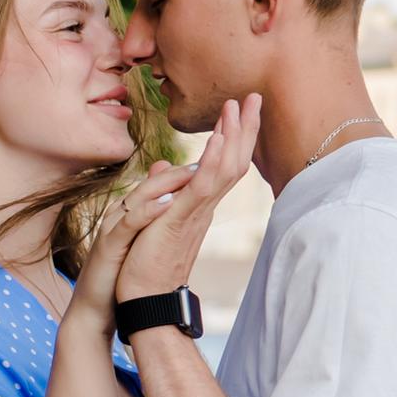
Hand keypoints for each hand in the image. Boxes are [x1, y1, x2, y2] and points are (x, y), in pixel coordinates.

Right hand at [65, 159, 195, 337]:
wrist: (96, 308)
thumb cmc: (122, 274)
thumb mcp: (144, 245)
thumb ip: (158, 222)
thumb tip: (176, 203)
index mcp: (134, 212)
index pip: (162, 184)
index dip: (187, 171)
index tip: (215, 161)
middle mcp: (122, 213)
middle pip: (152, 183)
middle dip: (182, 168)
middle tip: (209, 153)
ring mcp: (113, 227)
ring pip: (139, 196)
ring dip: (166, 183)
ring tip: (193, 171)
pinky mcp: (108, 246)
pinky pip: (128, 223)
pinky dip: (148, 212)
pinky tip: (168, 204)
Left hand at [116, 95, 262, 304]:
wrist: (143, 299)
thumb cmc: (145, 264)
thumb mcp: (152, 218)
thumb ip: (160, 190)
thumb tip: (161, 167)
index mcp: (199, 206)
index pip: (223, 165)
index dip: (234, 136)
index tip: (241, 109)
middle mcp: (205, 207)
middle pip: (234, 161)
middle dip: (244, 128)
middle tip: (253, 97)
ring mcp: (197, 213)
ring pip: (225, 169)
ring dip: (232, 136)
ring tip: (237, 106)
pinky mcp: (181, 220)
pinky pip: (203, 187)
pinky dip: (212, 160)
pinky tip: (218, 138)